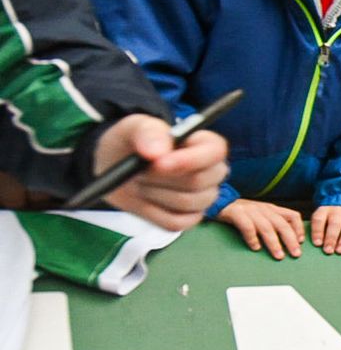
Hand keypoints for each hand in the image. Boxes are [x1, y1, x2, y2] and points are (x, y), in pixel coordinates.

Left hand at [94, 114, 228, 230]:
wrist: (117, 165)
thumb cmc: (132, 141)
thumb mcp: (134, 127)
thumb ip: (148, 133)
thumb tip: (158, 153)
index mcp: (206, 143)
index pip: (215, 152)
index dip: (191, 159)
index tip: (160, 163)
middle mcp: (212, 171)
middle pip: (199, 181)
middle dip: (162, 178)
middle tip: (138, 170)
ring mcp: (203, 197)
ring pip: (186, 203)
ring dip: (154, 193)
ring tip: (139, 181)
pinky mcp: (188, 218)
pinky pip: (175, 222)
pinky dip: (153, 213)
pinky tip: (144, 200)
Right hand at [217, 198, 303, 258]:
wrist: (218, 201)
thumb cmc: (242, 212)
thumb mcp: (261, 215)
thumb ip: (273, 223)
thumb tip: (289, 239)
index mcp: (272, 209)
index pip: (292, 215)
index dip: (299, 229)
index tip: (301, 242)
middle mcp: (263, 209)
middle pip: (282, 224)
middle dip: (290, 240)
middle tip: (295, 254)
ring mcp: (249, 210)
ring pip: (266, 227)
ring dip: (274, 242)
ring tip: (279, 255)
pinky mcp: (235, 213)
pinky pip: (247, 226)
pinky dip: (252, 237)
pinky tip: (255, 248)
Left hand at [310, 205, 340, 254]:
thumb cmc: (331, 218)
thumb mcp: (322, 219)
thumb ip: (319, 230)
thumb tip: (318, 246)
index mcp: (324, 210)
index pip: (319, 220)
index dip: (317, 232)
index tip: (317, 244)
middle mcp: (338, 209)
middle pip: (334, 224)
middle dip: (331, 238)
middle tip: (328, 251)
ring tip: (340, 250)